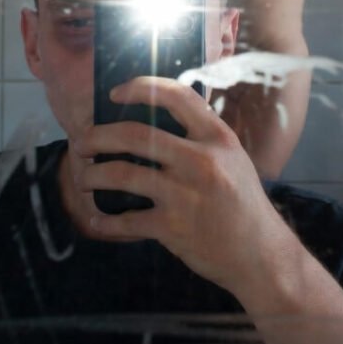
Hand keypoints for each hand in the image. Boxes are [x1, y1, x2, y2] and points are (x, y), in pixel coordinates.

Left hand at [75, 77, 279, 292]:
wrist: (261, 256)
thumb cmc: (242, 204)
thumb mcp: (232, 159)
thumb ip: (200, 139)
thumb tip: (149, 124)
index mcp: (217, 137)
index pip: (176, 95)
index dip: (139, 87)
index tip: (115, 93)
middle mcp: (200, 160)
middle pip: (133, 134)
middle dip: (96, 136)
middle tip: (81, 142)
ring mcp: (184, 194)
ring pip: (120, 174)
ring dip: (92, 175)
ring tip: (83, 178)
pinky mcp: (173, 227)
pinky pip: (125, 220)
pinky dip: (104, 221)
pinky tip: (96, 219)